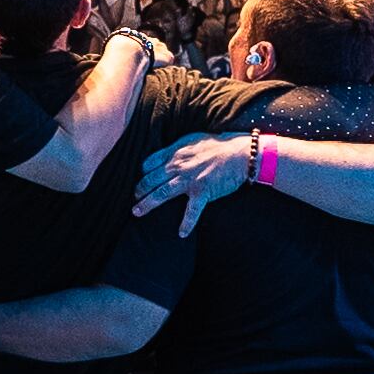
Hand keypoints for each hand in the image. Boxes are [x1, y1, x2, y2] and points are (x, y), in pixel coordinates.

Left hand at [134, 129, 257, 232]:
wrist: (239, 153)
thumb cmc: (217, 145)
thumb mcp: (191, 140)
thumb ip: (176, 149)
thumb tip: (165, 154)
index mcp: (175, 153)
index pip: (148, 163)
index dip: (141, 173)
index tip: (140, 180)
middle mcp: (178, 166)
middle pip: (150, 179)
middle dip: (139, 190)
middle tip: (133, 198)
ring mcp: (189, 180)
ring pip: (161, 194)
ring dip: (147, 204)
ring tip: (136, 212)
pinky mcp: (203, 192)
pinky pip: (191, 211)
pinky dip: (187, 223)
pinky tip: (181, 233)